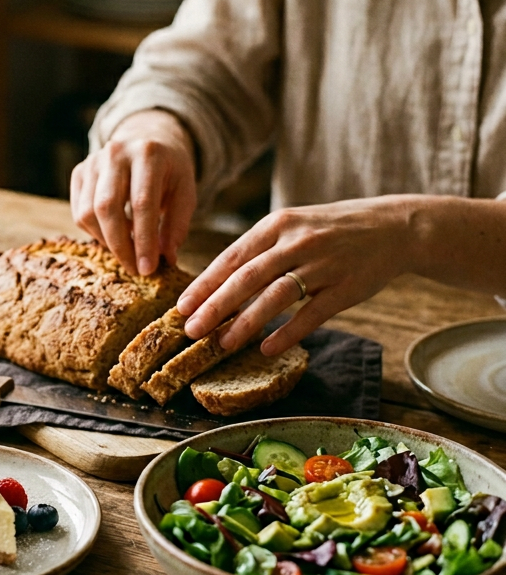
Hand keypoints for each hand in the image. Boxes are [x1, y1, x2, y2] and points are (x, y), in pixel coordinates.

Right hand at [70, 110, 196, 274]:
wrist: (147, 139)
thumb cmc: (170, 171)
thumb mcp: (185, 192)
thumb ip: (176, 225)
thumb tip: (166, 258)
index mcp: (148, 153)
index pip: (142, 202)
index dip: (144, 240)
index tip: (148, 269)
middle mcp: (116, 153)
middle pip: (107, 207)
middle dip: (120, 246)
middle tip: (134, 269)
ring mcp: (93, 161)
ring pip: (88, 212)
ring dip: (107, 241)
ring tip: (128, 251)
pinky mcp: (80, 171)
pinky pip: (79, 212)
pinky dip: (95, 232)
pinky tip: (114, 234)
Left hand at [177, 196, 417, 354]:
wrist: (393, 227)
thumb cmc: (329, 230)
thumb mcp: (291, 226)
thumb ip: (257, 250)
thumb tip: (215, 283)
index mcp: (276, 225)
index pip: (231, 257)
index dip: (204, 284)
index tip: (181, 307)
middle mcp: (296, 242)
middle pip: (247, 277)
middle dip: (215, 306)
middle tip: (190, 329)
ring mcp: (323, 265)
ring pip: (276, 296)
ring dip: (246, 322)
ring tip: (222, 343)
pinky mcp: (346, 287)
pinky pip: (312, 314)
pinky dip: (287, 332)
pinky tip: (266, 348)